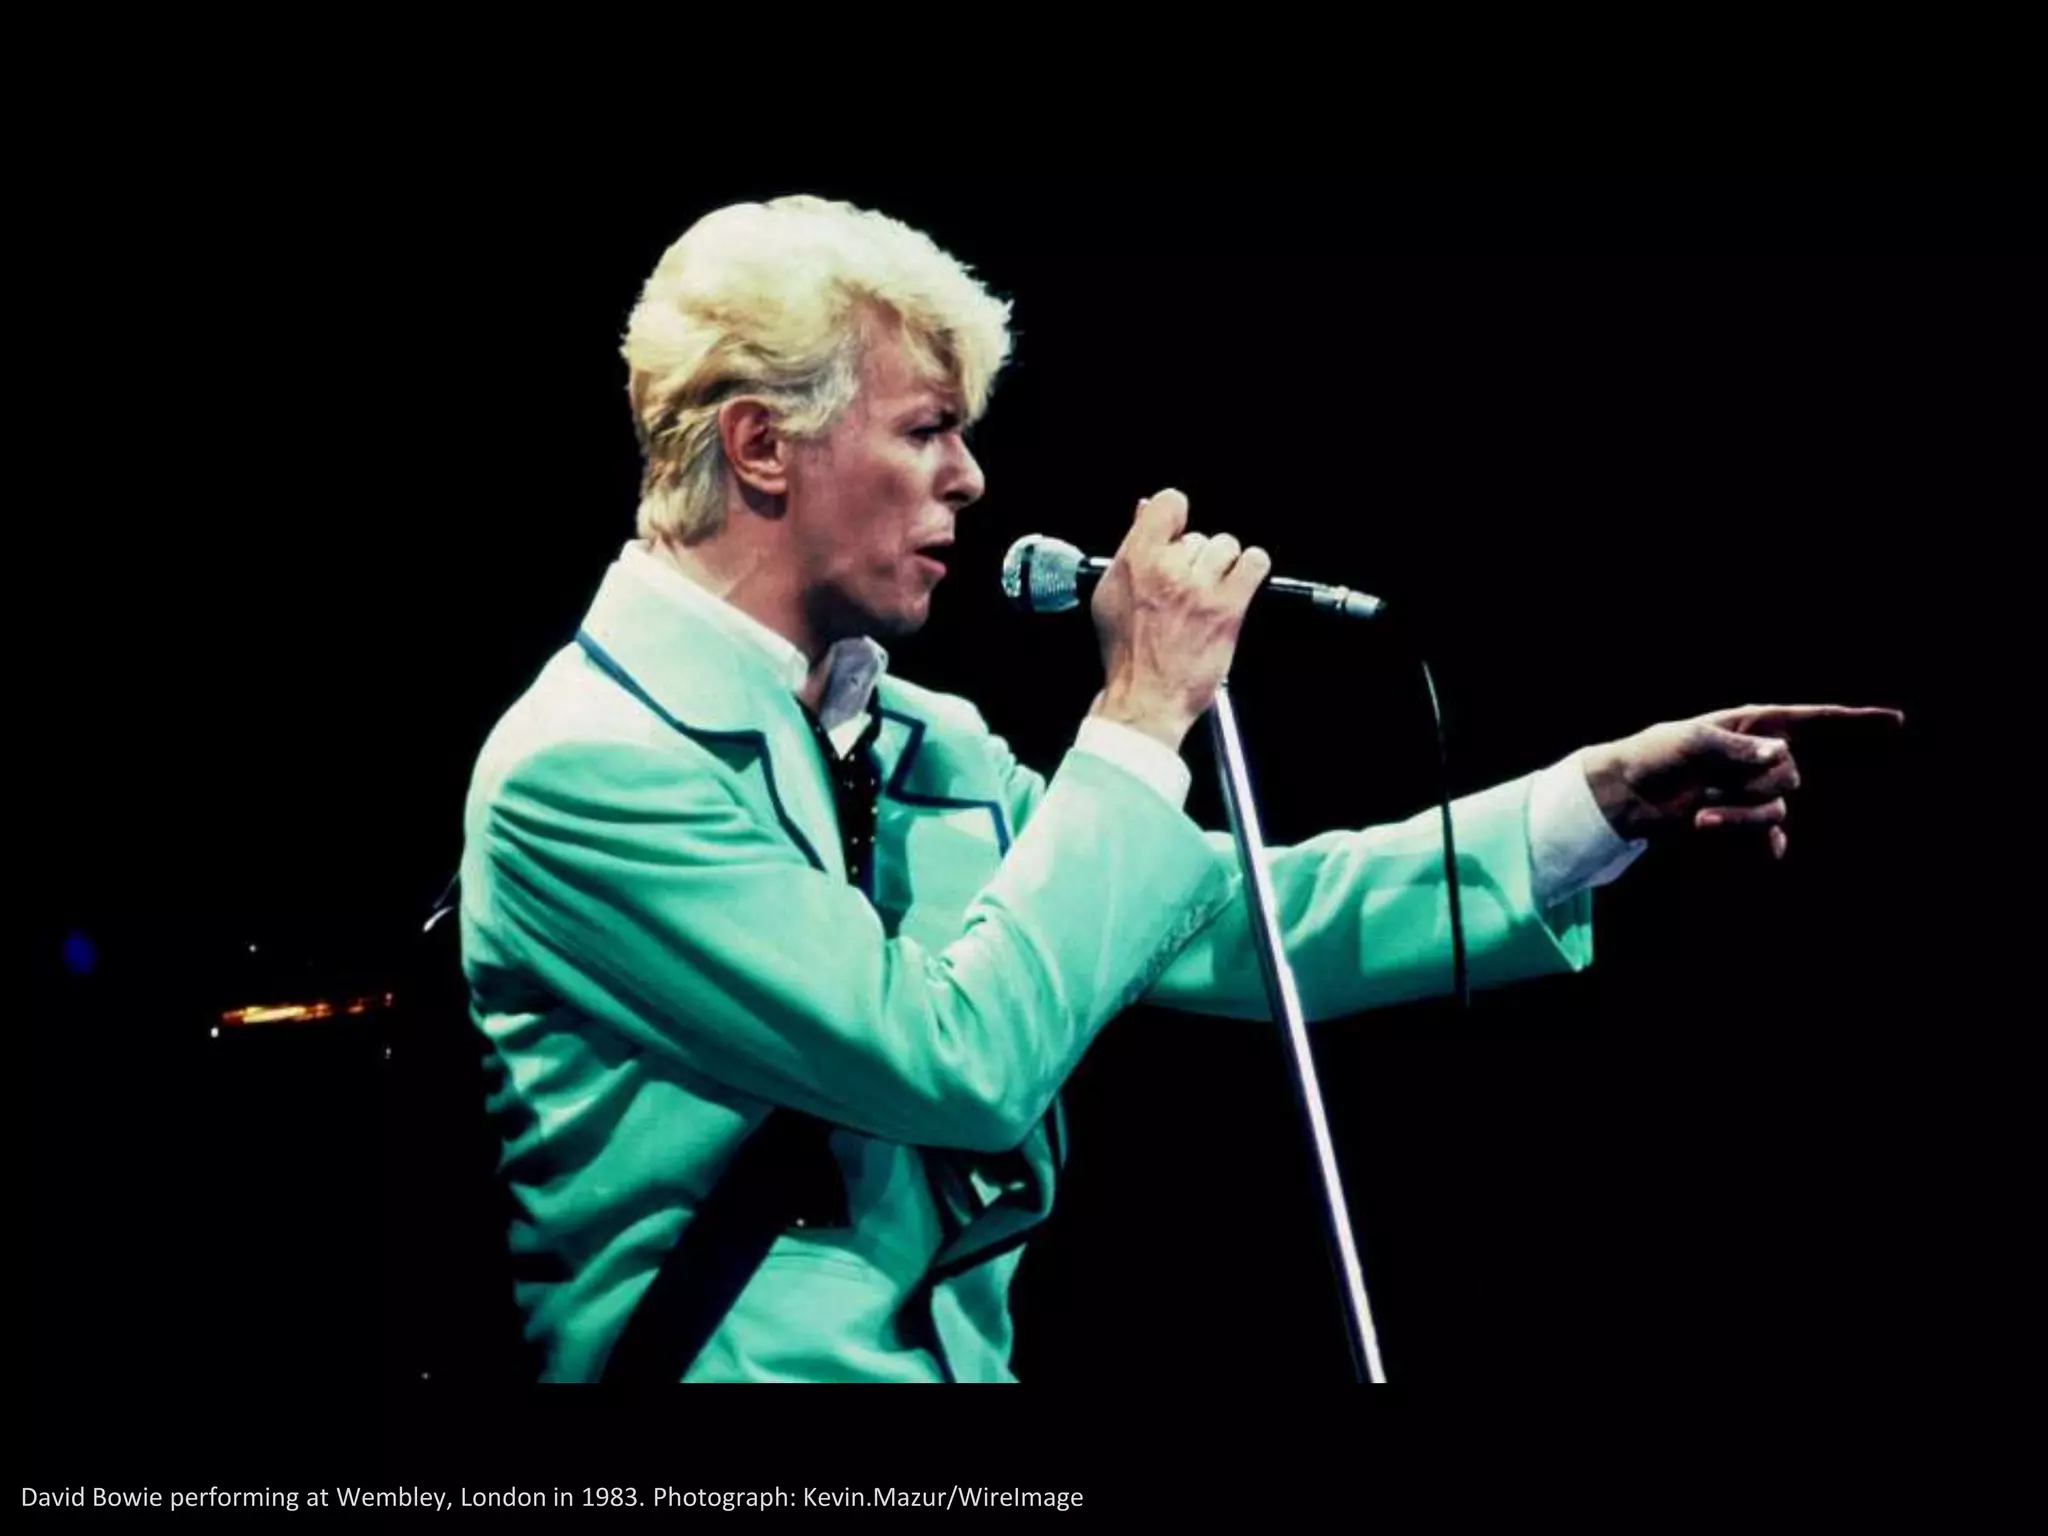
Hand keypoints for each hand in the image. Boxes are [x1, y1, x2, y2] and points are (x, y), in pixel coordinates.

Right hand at [1088, 489, 1271, 751]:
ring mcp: (1199, 588)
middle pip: (1199, 536)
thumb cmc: (1127, 653)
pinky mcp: (1227, 608)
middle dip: (1196, 559)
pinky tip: (1239, 586)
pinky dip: (1251, 570)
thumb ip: (1131, 549)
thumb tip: (1145, 510)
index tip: (1177, 535)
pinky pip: (1254, 563)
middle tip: (1186, 590)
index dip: (1176, 518)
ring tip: (1211, 592)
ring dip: (1222, 567)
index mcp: (1134, 561)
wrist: (1145, 698)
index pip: (1169, 504)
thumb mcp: (1112, 593)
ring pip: (1226, 546)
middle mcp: (1167, 569)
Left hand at [1582, 703, 1905, 858]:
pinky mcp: (1744, 826)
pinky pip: (1768, 841)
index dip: (1856, 722)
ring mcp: (1755, 794)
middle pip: (1790, 779)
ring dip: (1737, 817)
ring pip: (1775, 813)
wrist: (1627, 794)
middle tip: (1707, 784)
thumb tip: (1782, 755)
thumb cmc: (1655, 755)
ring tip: (1699, 813)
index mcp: (1755, 727)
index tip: (1896, 721)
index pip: (1815, 722)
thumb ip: (1737, 747)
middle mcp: (1763, 760)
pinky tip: (1716, 830)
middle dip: (1751, 787)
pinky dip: (1748, 841)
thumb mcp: (1690, 741)